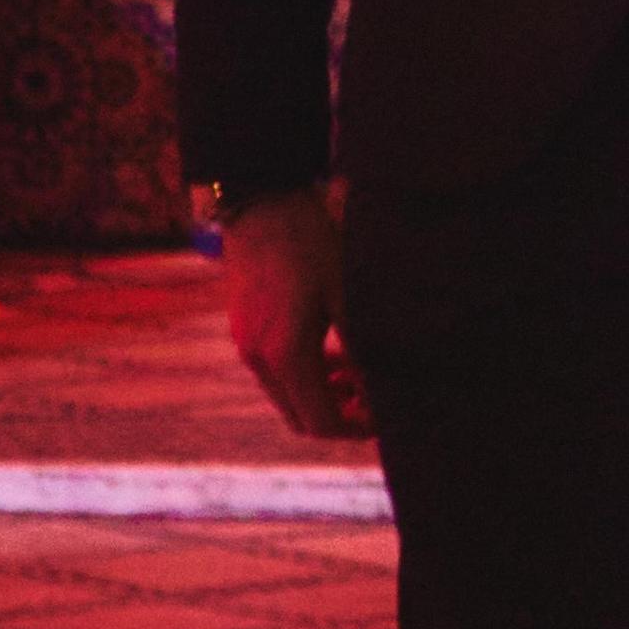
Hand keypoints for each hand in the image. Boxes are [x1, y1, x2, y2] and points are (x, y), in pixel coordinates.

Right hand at [218, 183, 361, 436]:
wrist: (260, 200)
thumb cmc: (310, 242)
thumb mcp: (347, 295)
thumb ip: (361, 348)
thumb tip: (383, 390)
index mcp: (285, 355)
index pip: (320, 423)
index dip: (356, 428)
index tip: (385, 416)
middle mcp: (258, 359)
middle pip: (300, 418)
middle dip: (340, 416)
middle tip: (374, 399)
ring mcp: (246, 344)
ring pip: (287, 396)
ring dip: (323, 395)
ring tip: (357, 372)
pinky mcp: (243, 329)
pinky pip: (275, 371)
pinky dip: (305, 374)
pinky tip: (332, 348)